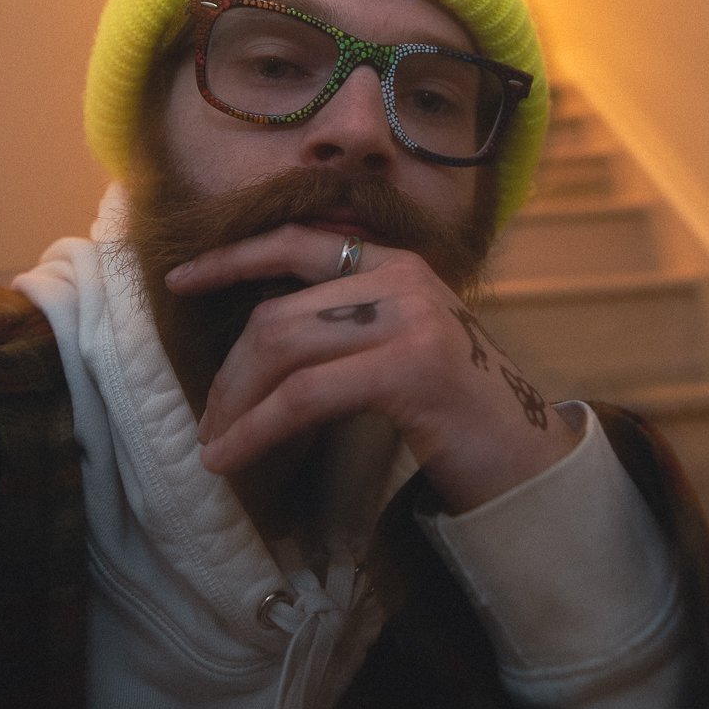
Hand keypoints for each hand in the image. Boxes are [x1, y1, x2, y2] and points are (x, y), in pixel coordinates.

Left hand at [165, 223, 580, 512]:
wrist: (528, 466)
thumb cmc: (458, 418)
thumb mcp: (401, 351)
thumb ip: (347, 330)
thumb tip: (258, 344)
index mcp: (400, 265)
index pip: (298, 242)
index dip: (232, 258)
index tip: (180, 280)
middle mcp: (406, 277)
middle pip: (278, 312)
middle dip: (229, 374)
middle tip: (209, 422)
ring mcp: (411, 317)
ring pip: (282, 347)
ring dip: (235, 404)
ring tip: (215, 446)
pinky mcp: (410, 366)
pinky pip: (305, 394)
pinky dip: (257, 429)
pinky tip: (231, 458)